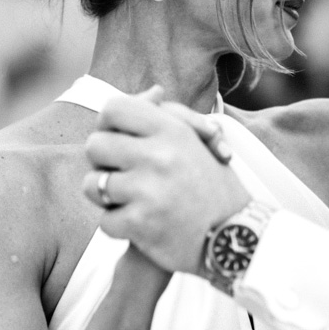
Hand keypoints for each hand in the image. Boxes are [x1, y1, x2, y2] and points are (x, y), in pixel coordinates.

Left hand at [82, 89, 251, 273]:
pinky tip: (139, 227)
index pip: (114, 109)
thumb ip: (171, 117)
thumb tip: (153, 92)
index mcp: (172, 130)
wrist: (235, 237)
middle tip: (120, 175)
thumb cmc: (215, 189)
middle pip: (95, 145)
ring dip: (107, 197)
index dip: (108, 125)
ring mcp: (148, 190)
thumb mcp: (199, 143)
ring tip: (129, 201)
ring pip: (93, 185)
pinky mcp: (141, 223)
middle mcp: (158, 155)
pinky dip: (119, 227)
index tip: (118, 140)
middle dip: (102, 163)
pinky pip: (105, 220)